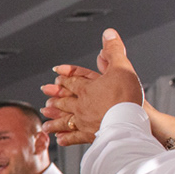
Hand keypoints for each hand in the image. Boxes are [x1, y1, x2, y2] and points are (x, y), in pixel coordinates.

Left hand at [43, 29, 142, 144]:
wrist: (128, 121)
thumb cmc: (126, 96)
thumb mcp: (122, 67)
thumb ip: (114, 50)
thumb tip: (108, 33)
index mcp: (87, 89)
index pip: (72, 82)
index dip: (64, 78)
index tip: (56, 78)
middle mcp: (81, 106)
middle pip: (64, 102)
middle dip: (55, 102)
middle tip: (46, 103)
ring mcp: (83, 121)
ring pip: (64, 121)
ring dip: (54, 122)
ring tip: (45, 124)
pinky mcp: (89, 135)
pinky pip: (74, 137)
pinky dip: (66, 138)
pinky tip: (59, 140)